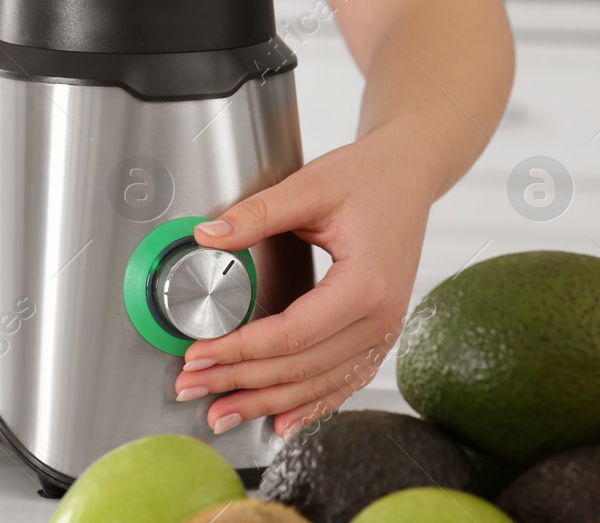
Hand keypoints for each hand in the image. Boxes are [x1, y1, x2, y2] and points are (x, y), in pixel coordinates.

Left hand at [171, 128, 433, 437]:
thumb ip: (257, 214)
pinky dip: (310, 406)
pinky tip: (281, 423)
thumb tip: (208, 236)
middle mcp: (380, 318)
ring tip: (222, 413)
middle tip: (191, 386)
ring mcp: (383, 331)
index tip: (197, 354)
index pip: (291, 334)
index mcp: (366, 284)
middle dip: (240, 382)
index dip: (239, 350)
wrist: (408, 176)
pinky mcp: (378, 334)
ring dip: (267, 403)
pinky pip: (343, 381)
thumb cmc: (368, 178)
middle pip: (300, 368)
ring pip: (318, 384)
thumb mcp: (310, 186)